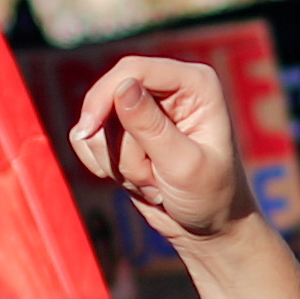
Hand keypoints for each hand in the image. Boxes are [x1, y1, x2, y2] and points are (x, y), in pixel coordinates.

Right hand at [67, 57, 257, 246]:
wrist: (208, 229)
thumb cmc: (210, 196)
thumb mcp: (184, 165)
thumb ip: (151, 126)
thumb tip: (123, 85)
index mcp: (194, 84)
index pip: (135, 70)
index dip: (106, 95)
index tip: (89, 130)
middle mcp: (168, 88)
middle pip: (109, 97)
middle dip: (119, 146)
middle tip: (151, 179)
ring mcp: (143, 109)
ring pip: (98, 125)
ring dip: (118, 164)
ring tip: (155, 184)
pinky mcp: (124, 132)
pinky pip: (88, 140)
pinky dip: (104, 166)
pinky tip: (138, 183)